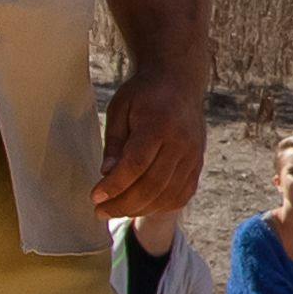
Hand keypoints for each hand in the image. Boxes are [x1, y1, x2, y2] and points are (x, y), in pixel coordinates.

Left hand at [90, 62, 206, 218]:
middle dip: (123, 204)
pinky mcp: (198, 165)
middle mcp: (181, 143)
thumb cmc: (144, 94)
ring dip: (139, 209)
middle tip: (99, 211)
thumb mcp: (119, 109)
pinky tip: (140, 206)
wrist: (179, 82)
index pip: (136, 164)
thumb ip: (114, 143)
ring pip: (167, 196)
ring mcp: (194, 156)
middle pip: (152, 185)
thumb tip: (106, 174)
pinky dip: (159, 207)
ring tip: (116, 210)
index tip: (95, 197)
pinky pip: (181, 196)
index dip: (115, 185)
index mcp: (159, 124)